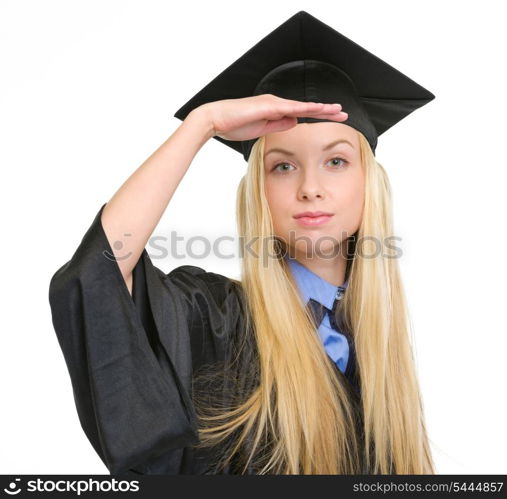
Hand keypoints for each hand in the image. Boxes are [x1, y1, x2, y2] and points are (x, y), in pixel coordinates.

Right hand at [195, 94, 347, 141]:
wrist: (216, 120)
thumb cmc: (234, 126)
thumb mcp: (261, 129)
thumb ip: (278, 125)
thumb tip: (294, 123)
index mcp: (275, 111)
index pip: (302, 114)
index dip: (319, 116)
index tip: (333, 119)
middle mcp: (277, 104)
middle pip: (307, 108)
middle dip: (326, 111)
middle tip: (344, 114)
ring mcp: (273, 103)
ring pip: (303, 106)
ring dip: (321, 108)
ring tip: (338, 110)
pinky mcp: (268, 106)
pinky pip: (291, 107)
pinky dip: (306, 109)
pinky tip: (318, 110)